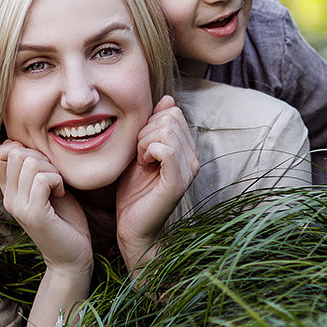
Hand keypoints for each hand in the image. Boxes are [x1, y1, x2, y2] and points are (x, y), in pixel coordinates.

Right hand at [0, 140, 92, 272]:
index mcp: (8, 191)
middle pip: (15, 152)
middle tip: (54, 176)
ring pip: (29, 162)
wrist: (71, 258)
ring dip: (51, 169)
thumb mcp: (47, 189)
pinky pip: (41, 179)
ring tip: (58, 186)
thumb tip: (27, 143)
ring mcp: (18, 207)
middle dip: (40, 156)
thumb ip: (35, 170)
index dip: (20, 147)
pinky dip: (57, 180)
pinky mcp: (33, 215)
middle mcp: (8, 198)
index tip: (40, 165)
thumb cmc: (65, 220)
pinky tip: (61, 194)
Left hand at [115, 96, 199, 268]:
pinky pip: (166, 149)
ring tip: (141, 161)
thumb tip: (167, 98)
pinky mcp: (178, 182)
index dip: (150, 123)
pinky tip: (143, 165)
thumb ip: (153, 126)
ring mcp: (188, 169)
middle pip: (170, 117)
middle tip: (139, 155)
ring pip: (167, 131)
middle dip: (146, 131)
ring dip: (144, 142)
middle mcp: (193, 157)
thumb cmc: (134, 191)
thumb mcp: (140, 151)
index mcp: (186, 148)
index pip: (172, 112)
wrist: (133, 227)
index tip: (140, 146)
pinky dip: (148, 151)